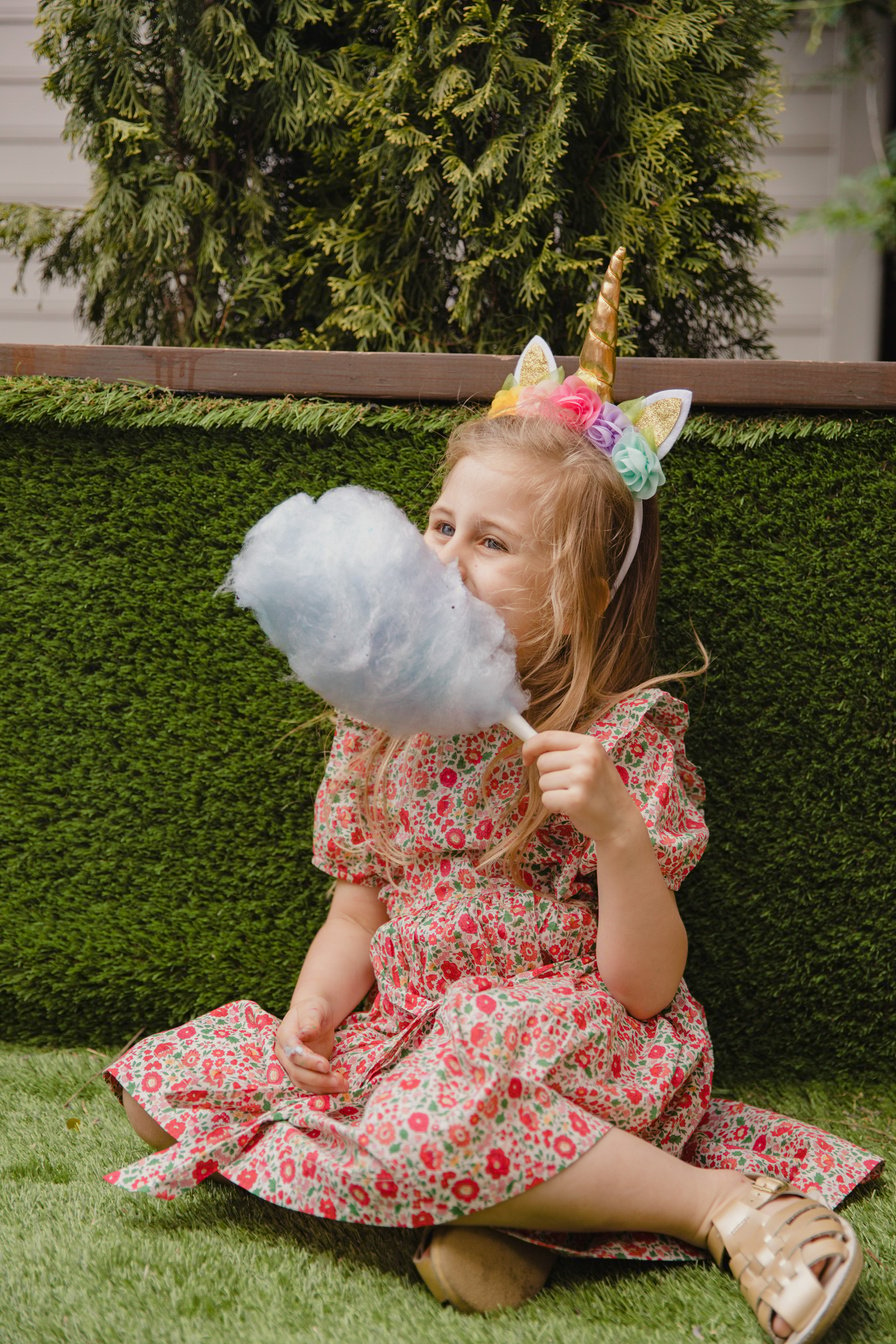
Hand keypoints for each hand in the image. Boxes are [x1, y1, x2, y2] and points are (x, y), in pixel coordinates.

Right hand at [275, 995, 348, 1093]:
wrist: (314, 1016)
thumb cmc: (314, 1010)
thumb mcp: (315, 1010)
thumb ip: (311, 1020)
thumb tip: (306, 1033)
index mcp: (284, 1035)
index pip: (293, 1053)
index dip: (308, 1061)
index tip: (326, 1065)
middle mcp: (283, 1054)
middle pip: (297, 1072)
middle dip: (319, 1079)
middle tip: (340, 1081)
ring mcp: (291, 1065)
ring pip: (302, 1082)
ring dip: (322, 1087)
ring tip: (343, 1086)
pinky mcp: (301, 1073)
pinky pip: (309, 1085)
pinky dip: (323, 1089)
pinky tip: (338, 1088)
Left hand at [522, 730, 641, 844]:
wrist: (620, 820)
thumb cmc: (601, 790)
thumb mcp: (592, 760)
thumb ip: (566, 751)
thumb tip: (530, 747)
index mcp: (590, 744)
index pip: (548, 737)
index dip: (531, 746)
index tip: (527, 757)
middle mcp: (587, 758)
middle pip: (542, 762)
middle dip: (549, 775)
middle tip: (569, 785)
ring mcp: (582, 779)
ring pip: (543, 781)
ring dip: (553, 791)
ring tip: (573, 795)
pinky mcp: (575, 800)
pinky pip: (546, 799)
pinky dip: (554, 806)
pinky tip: (571, 807)